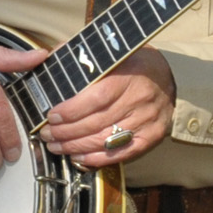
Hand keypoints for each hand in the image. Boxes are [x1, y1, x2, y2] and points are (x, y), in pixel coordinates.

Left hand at [39, 49, 174, 168]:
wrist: (165, 77)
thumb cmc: (130, 65)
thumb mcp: (109, 54)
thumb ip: (80, 58)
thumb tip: (47, 59)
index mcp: (128, 77)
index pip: (96, 98)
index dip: (71, 110)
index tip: (51, 116)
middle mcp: (139, 100)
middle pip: (97, 123)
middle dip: (67, 132)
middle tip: (47, 134)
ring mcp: (147, 121)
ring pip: (106, 140)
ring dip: (76, 147)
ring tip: (56, 146)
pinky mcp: (151, 136)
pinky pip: (121, 153)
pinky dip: (97, 158)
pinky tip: (78, 156)